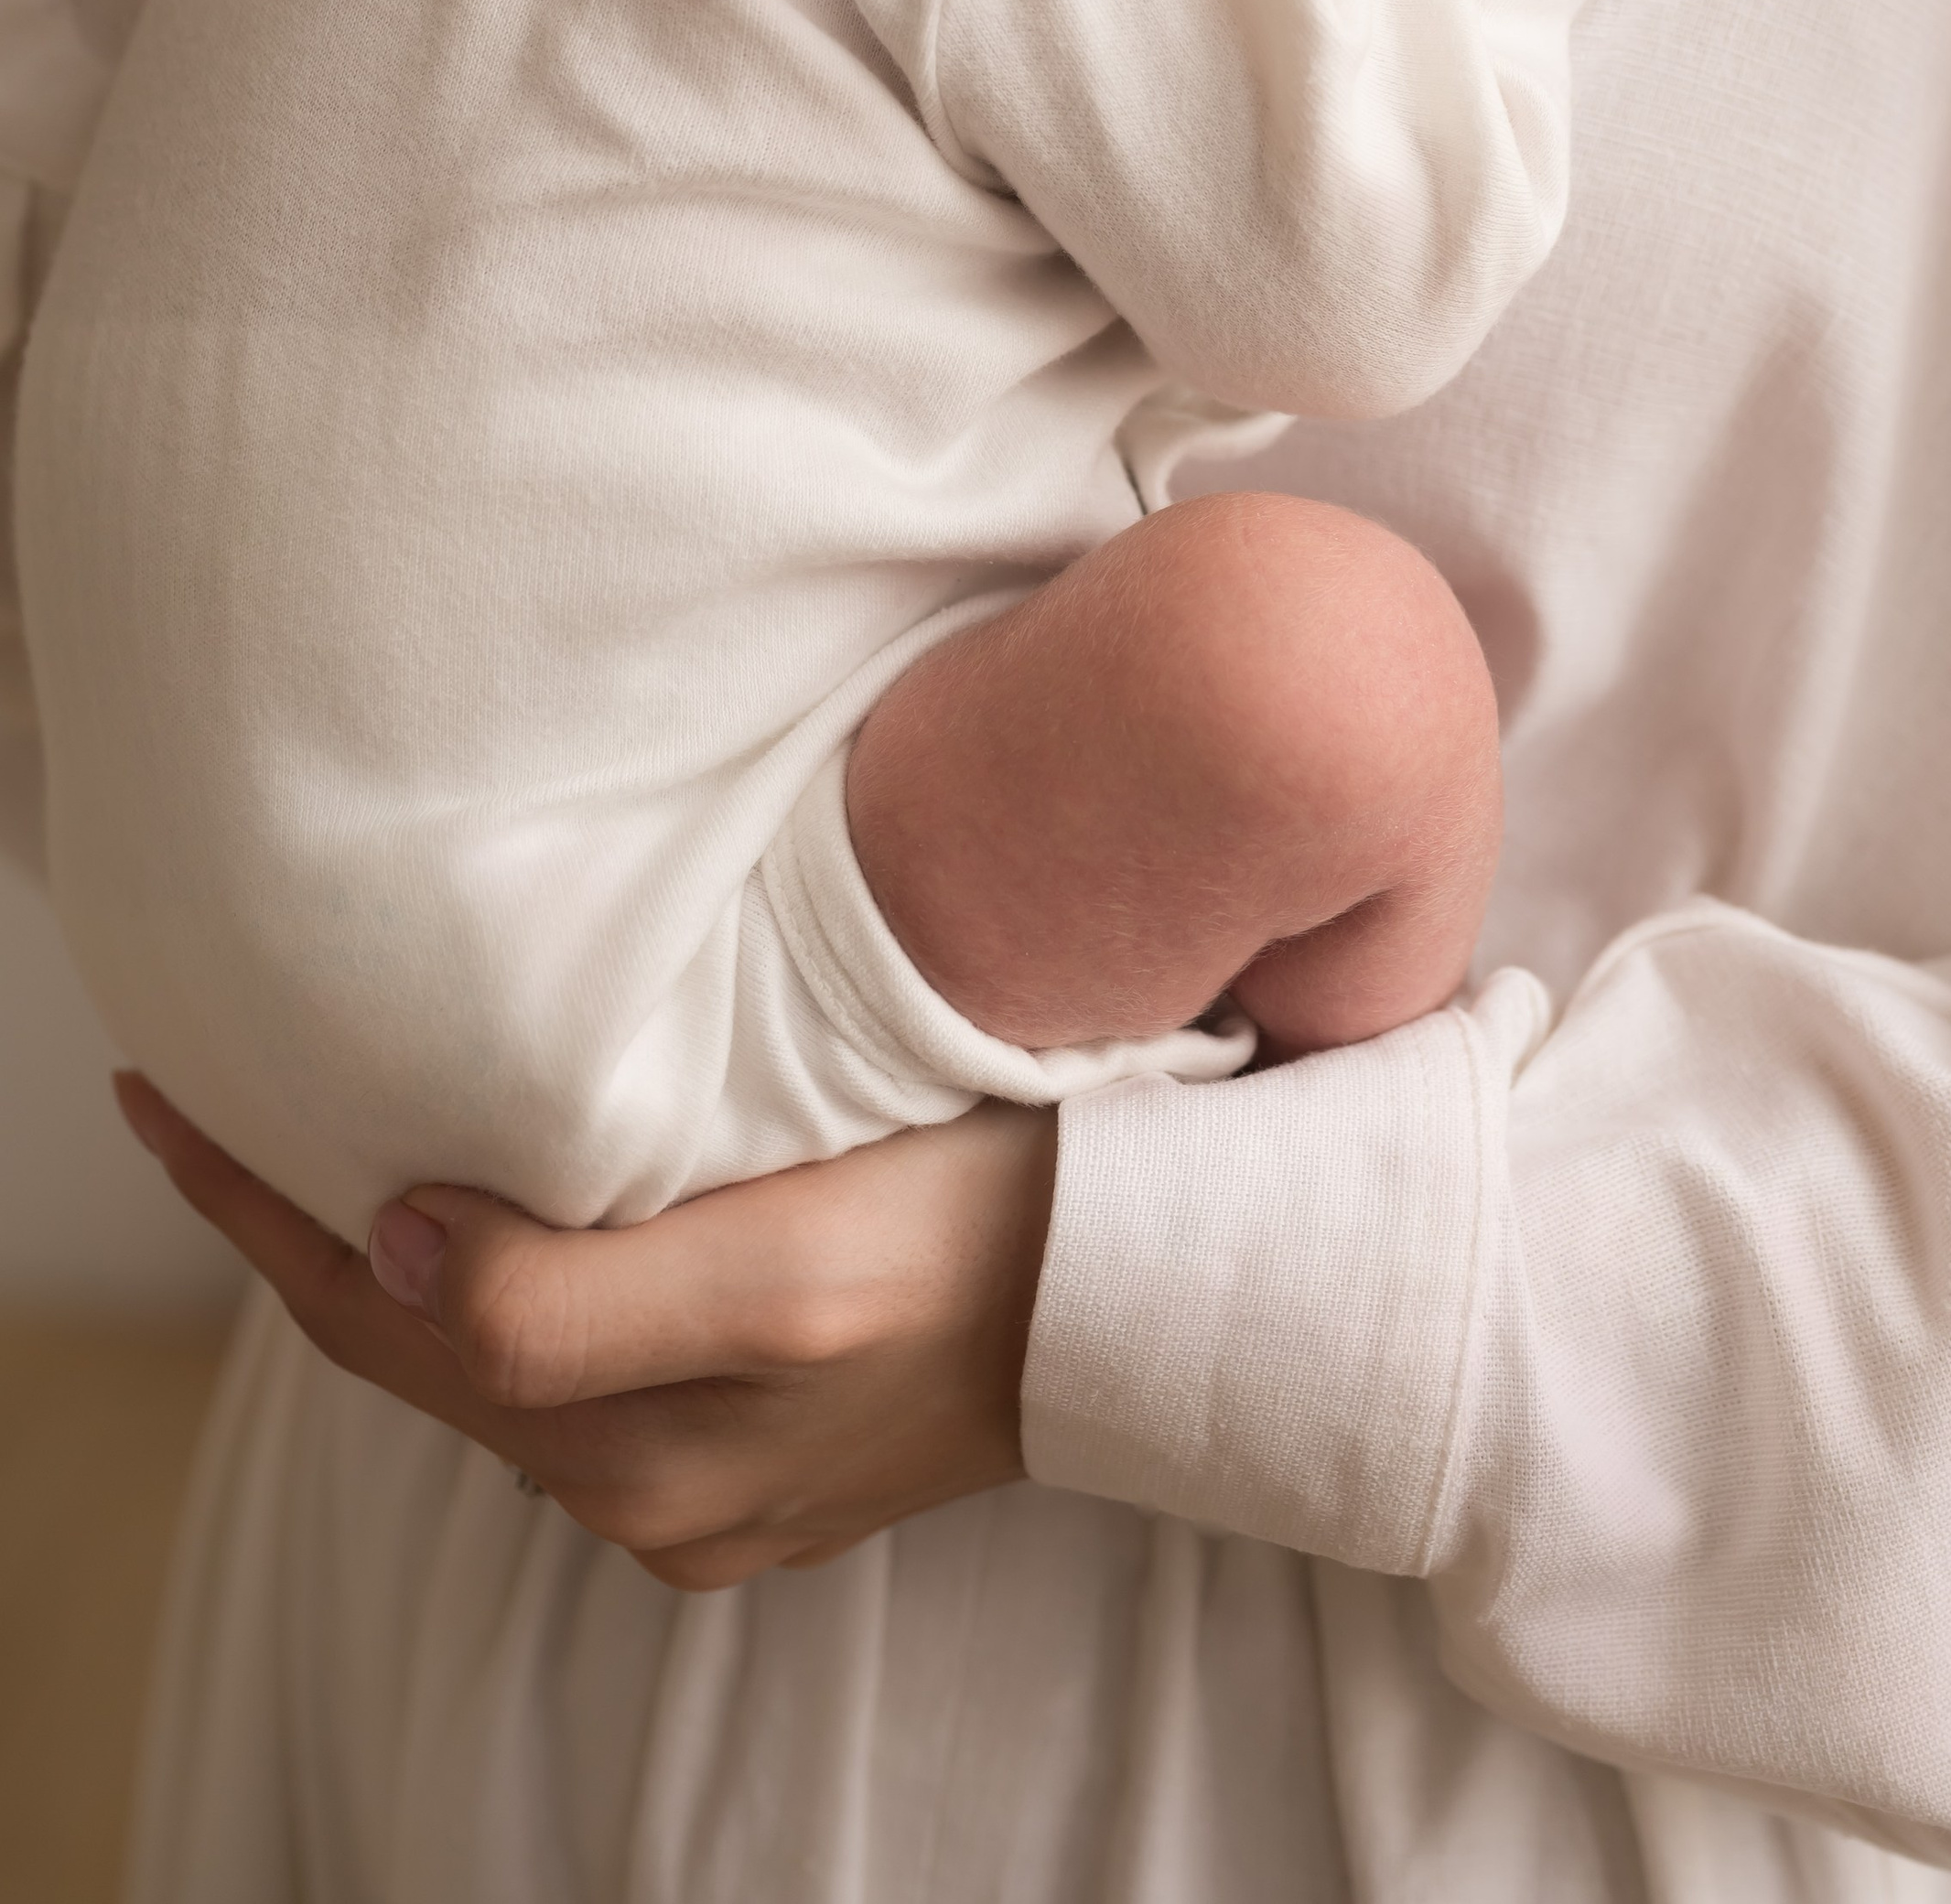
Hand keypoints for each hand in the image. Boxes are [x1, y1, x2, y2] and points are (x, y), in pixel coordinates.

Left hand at [118, 1072, 1056, 1588]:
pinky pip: (581, 1375)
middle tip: (222, 1096)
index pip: (377, 1320)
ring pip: (494, 1361)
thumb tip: (395, 1248)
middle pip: (420, 1349)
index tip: (168, 1091)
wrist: (1150, 1297)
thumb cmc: (982, 1238)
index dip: (257, 1209)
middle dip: (307, 1228)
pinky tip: (496, 1221)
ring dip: (404, 1259)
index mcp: (634, 1451)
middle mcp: (647, 1491)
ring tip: (334, 1140)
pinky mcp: (762, 1455)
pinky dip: (506, 1293)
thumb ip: (573, 1299)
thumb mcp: (780, 1270)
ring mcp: (706, 1485)